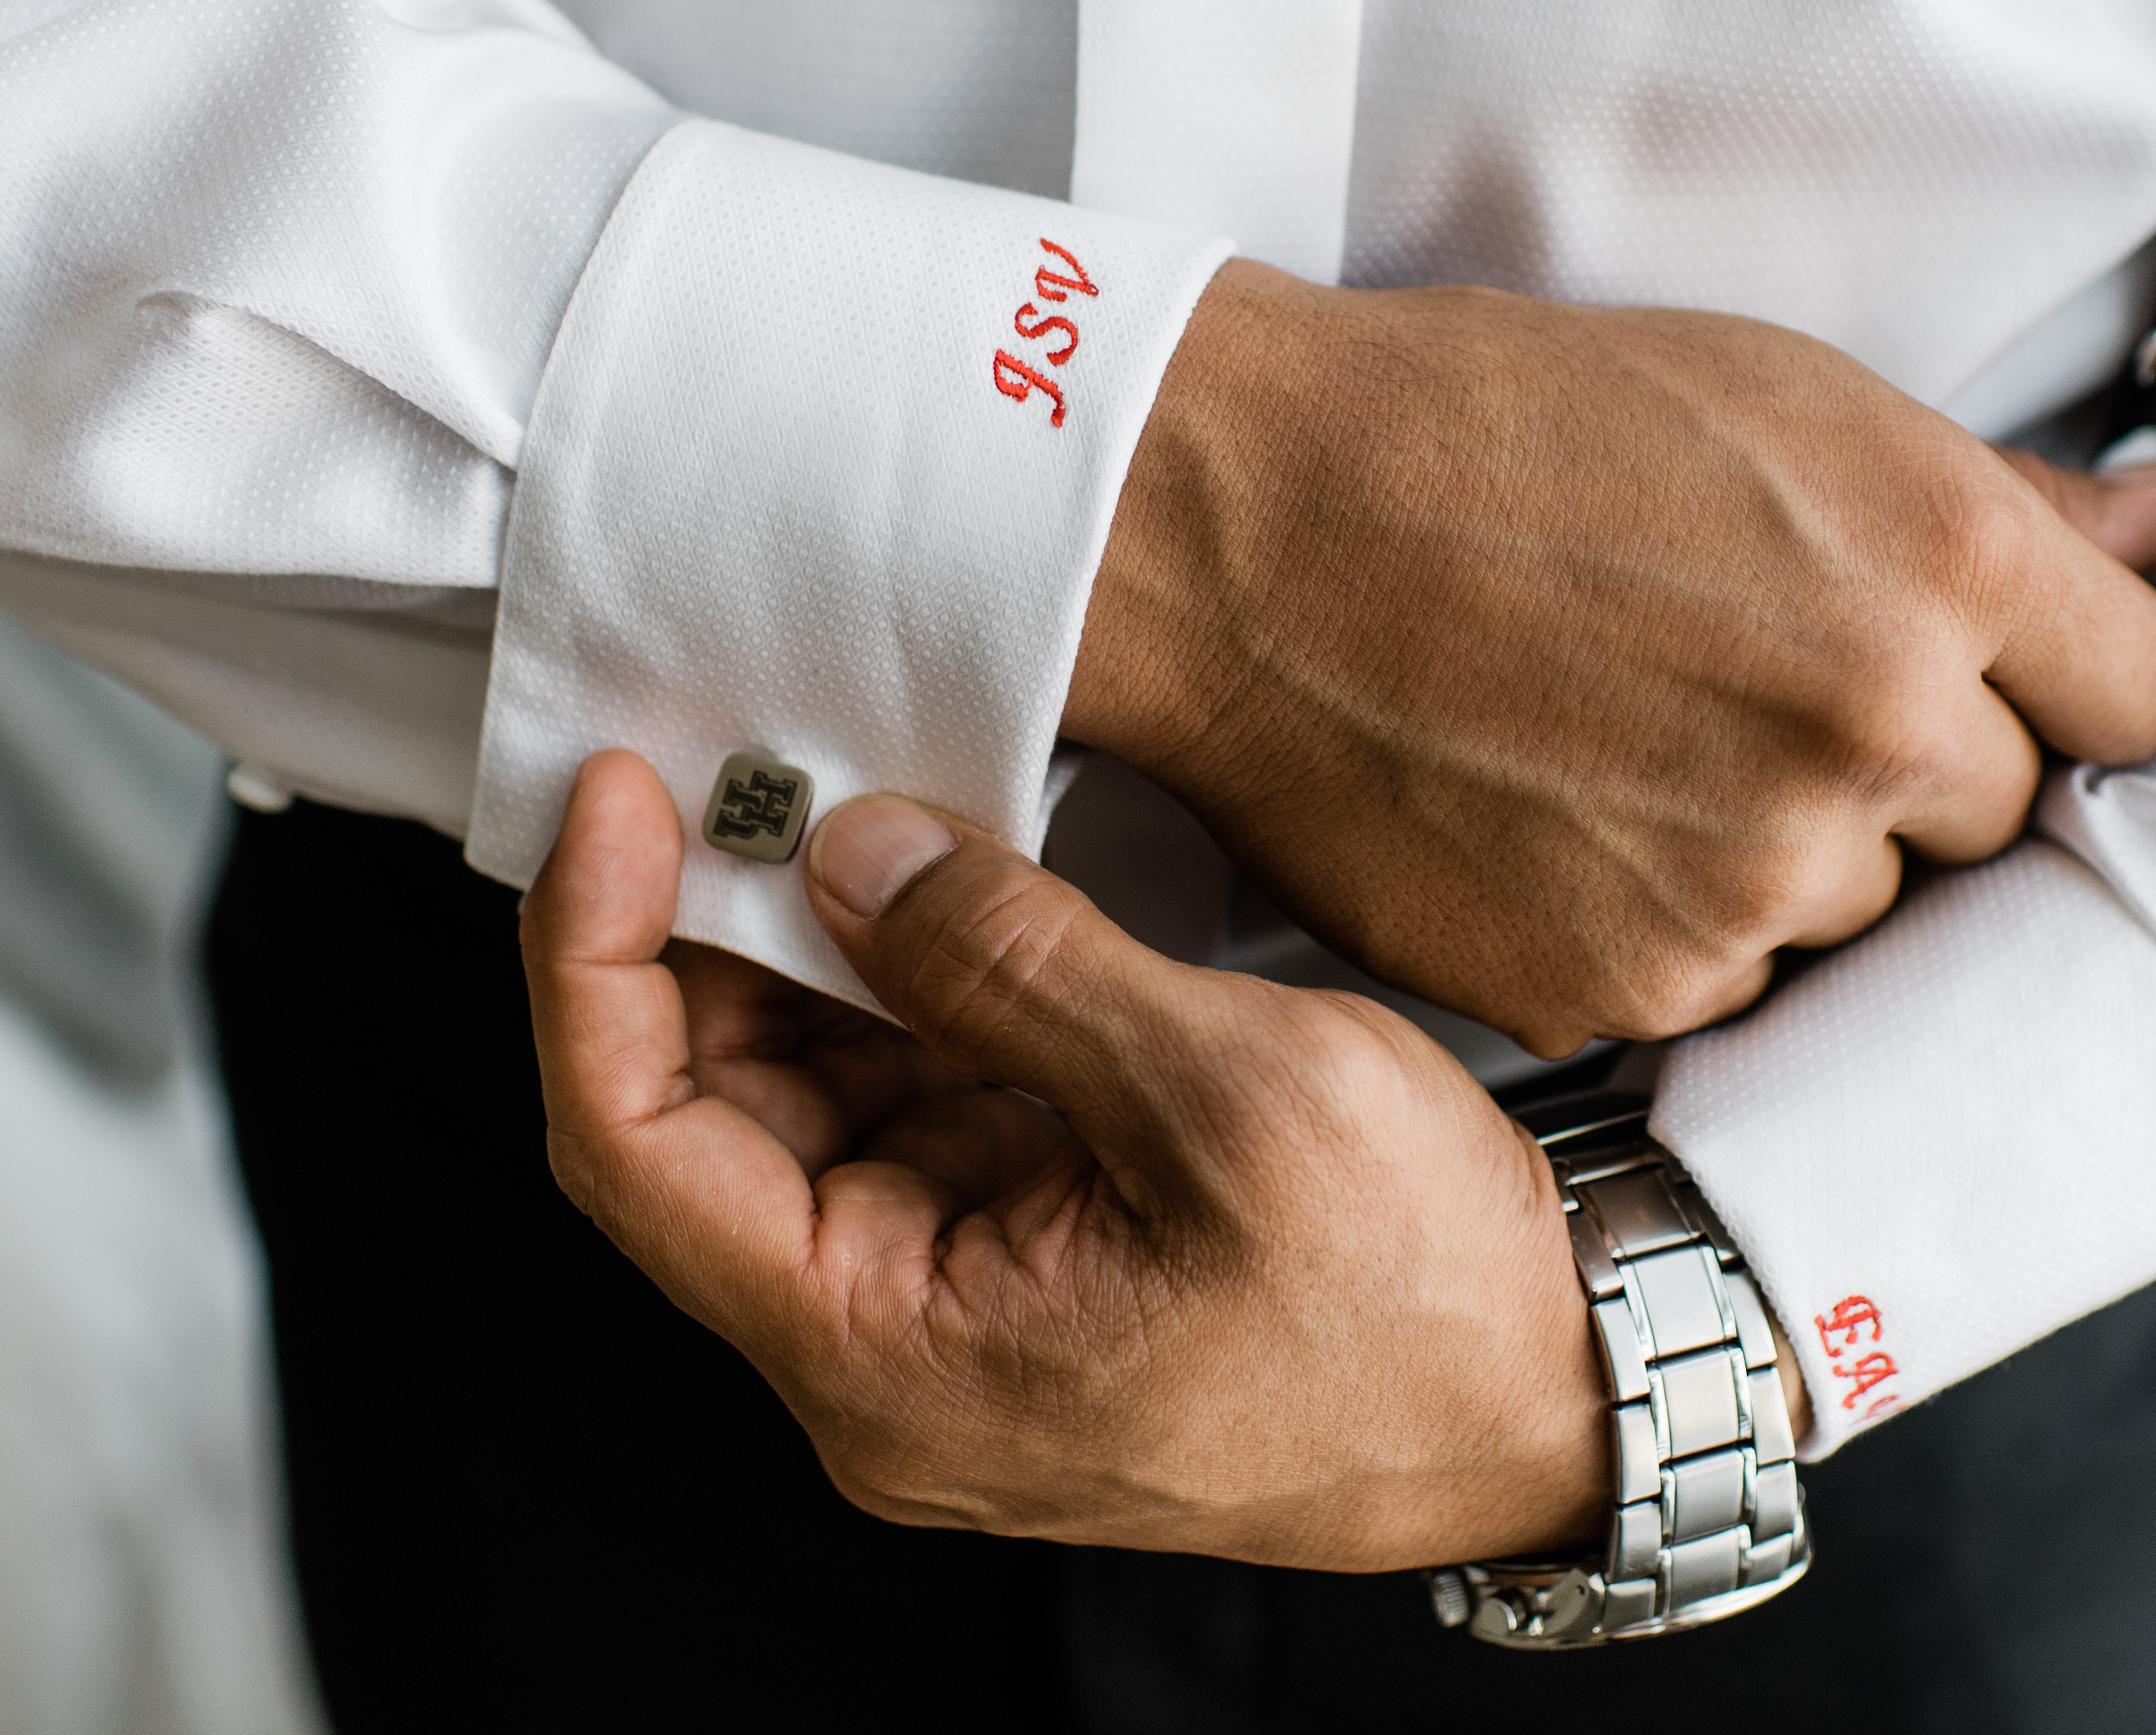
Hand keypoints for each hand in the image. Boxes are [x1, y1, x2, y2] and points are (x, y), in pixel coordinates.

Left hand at [520, 748, 1633, 1568]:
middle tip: (731, 764)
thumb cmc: (1418, 1298)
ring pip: (803, 1112)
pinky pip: (908, 1118)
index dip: (592, 962)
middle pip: (701, 1128)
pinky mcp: (1023, 1267)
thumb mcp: (1226, 1096)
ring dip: (809, 956)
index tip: (619, 800)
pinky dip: (904, 997)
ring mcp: (953, 1318)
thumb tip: (850, 855)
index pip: (637, 1153)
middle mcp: (885, 1364)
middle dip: (700, 937)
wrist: (1564, 1391)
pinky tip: (937, 888)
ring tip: (841, 803)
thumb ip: (1014, 964)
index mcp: (890, 1364)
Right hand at [1064, 262, 2155, 1056]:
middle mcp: (1881, 730)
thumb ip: (1998, 496)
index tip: (1993, 675)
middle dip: (1908, 766)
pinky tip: (1567, 818)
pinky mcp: (1638, 984)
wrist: (1250, 530)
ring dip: (1786, 853)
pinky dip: (1666, 923)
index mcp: (1946, 559)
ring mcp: (1761, 878)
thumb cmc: (1498, 426)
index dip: (2068, 684)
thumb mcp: (1773, 393)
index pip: (2144, 695)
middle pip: (2000, 817)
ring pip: (1860, 911)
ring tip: (1634, 744)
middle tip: (1748, 687)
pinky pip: (1725, 983)